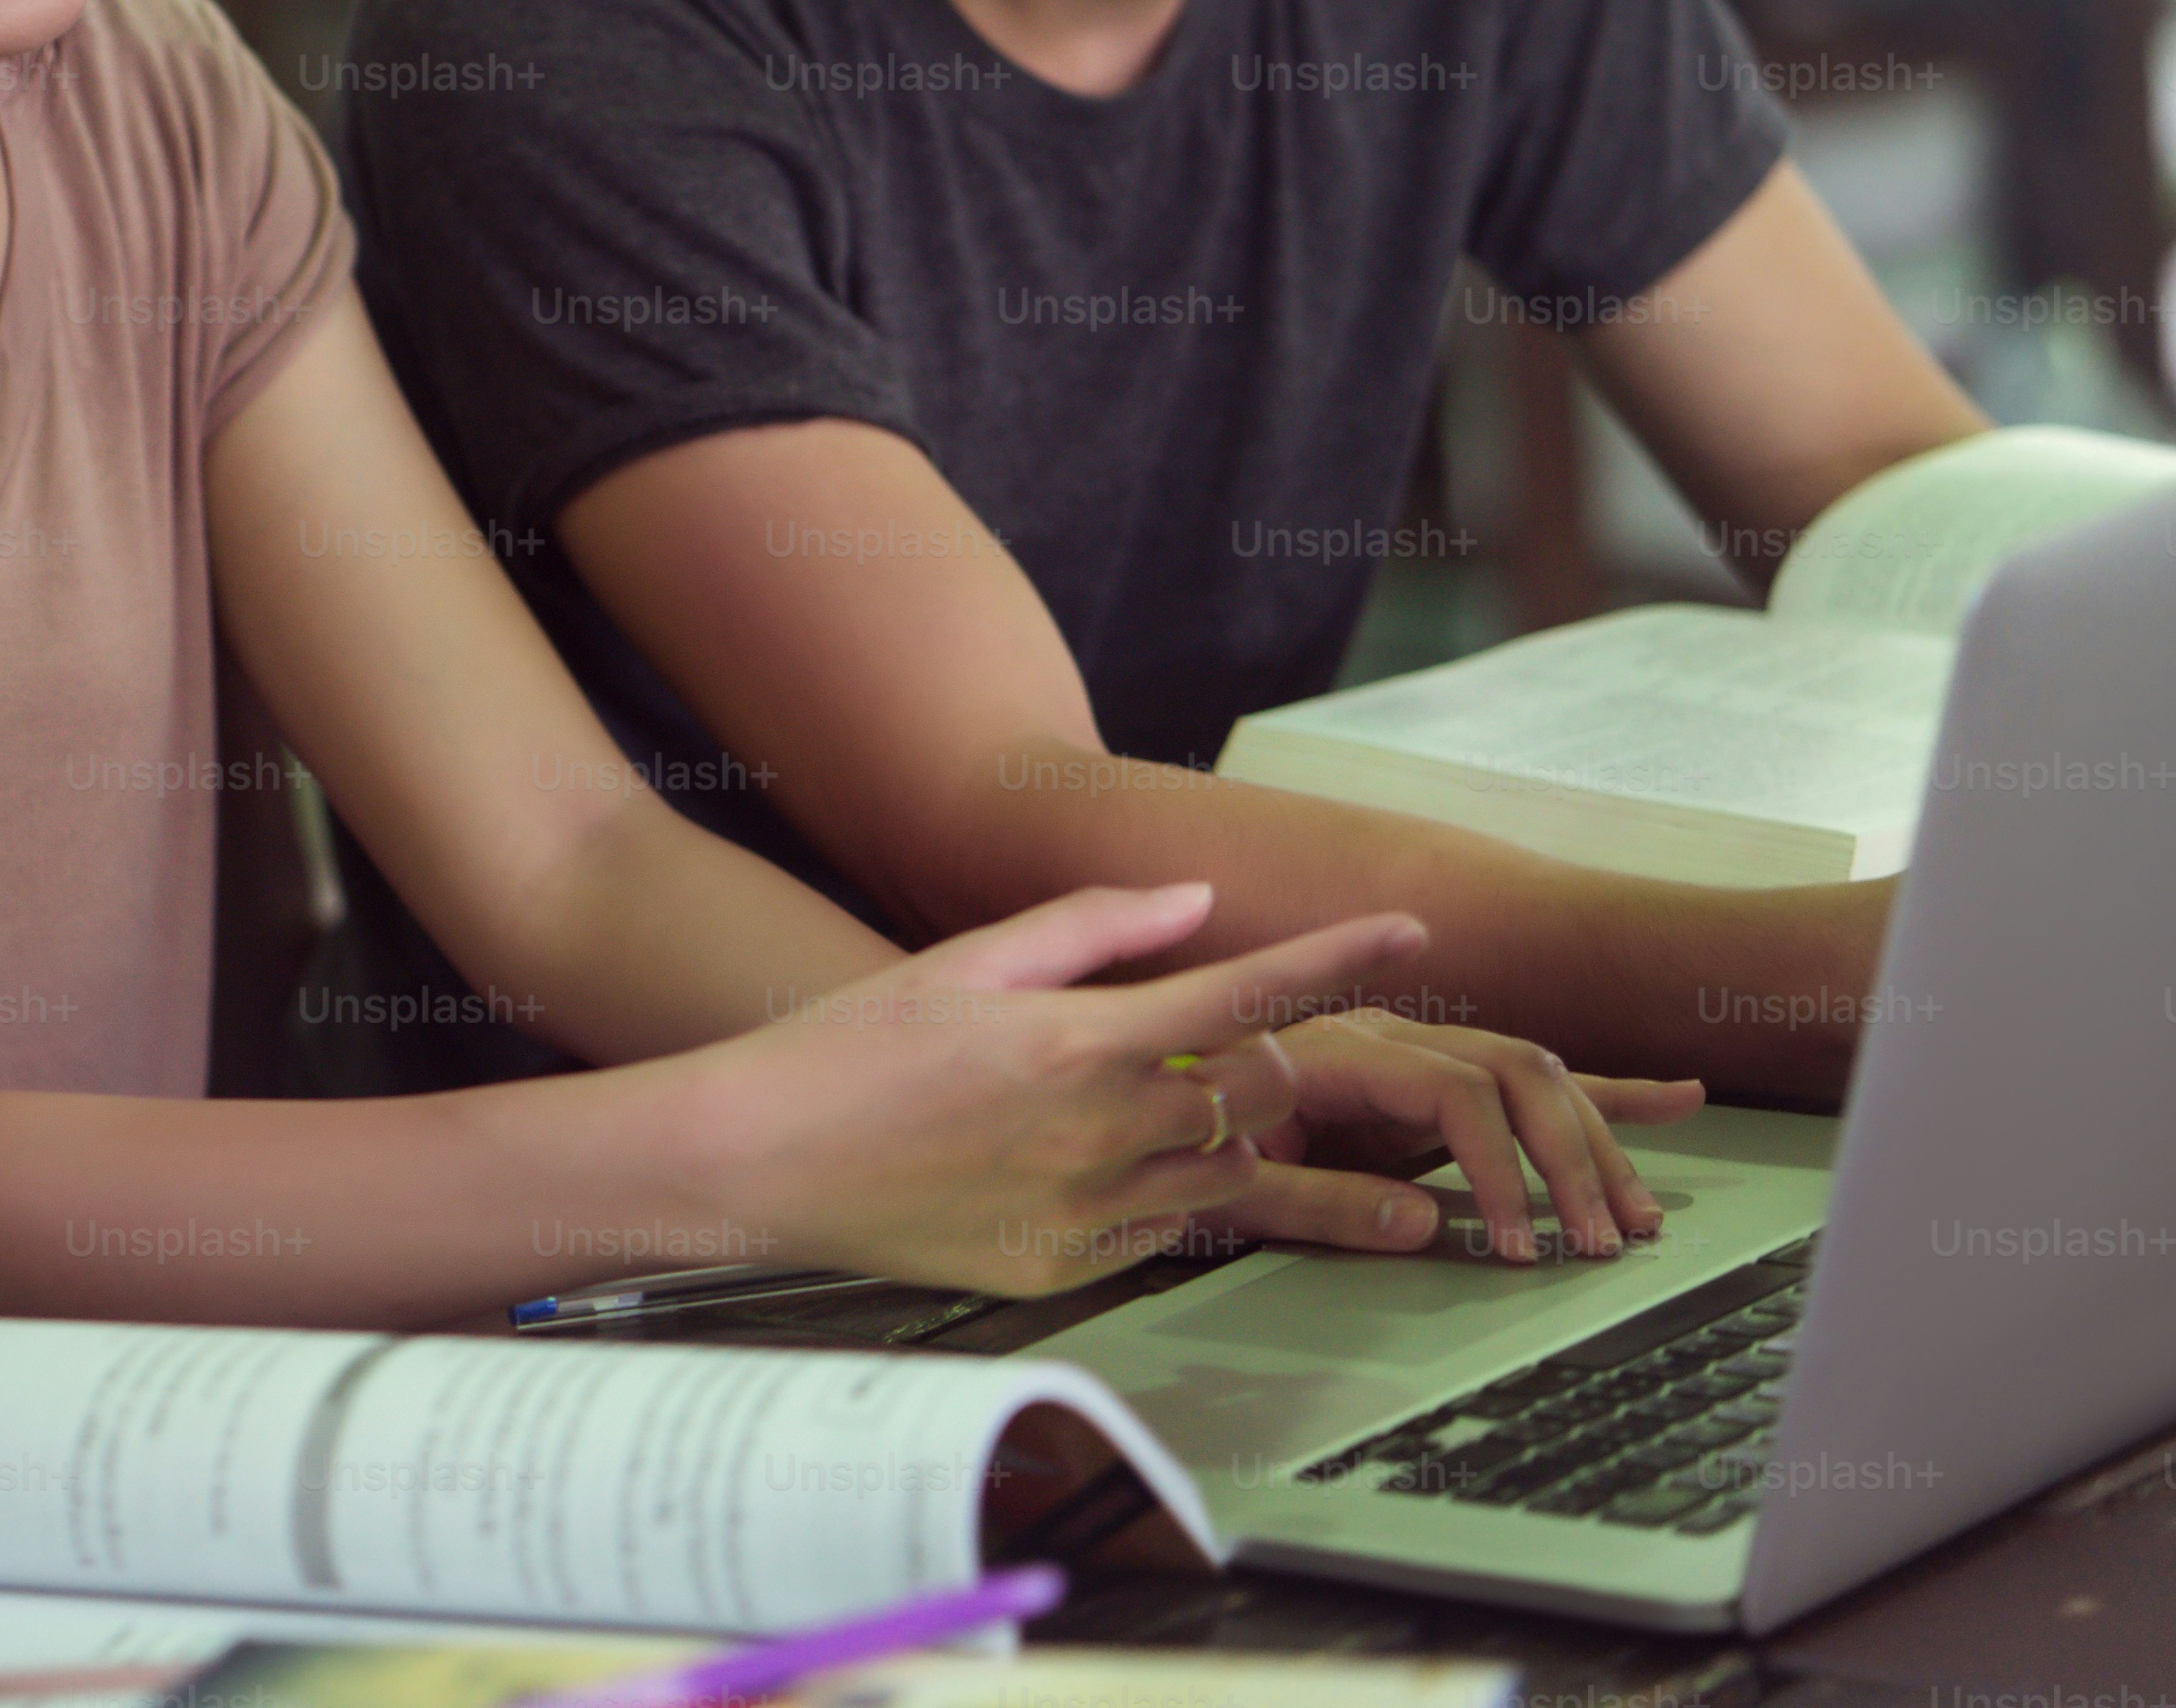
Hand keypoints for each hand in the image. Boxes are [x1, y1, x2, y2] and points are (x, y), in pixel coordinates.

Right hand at [681, 883, 1418, 1295]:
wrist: (762, 1161)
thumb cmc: (852, 1048)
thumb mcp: (966, 963)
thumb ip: (1092, 927)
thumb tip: (1198, 904)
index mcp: (1077, 1040)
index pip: (1247, 992)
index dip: (1342, 956)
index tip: (1413, 932)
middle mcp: (1097, 1130)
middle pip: (1261, 1094)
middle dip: (1280, 1065)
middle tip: (1266, 1047)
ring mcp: (1086, 1212)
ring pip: (1231, 1174)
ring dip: (1240, 1142)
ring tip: (1224, 1134)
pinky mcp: (1067, 1271)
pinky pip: (1166, 1234)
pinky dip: (1174, 1198)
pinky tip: (1127, 1176)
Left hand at [1209, 1009, 1703, 1266]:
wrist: (1144, 1098)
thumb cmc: (1177, 1142)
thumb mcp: (1232, 1185)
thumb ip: (1323, 1203)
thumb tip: (1425, 1225)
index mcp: (1337, 1051)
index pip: (1453, 1092)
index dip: (1494, 1166)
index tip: (1513, 1244)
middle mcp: (1388, 1036)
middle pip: (1513, 1075)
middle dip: (1569, 1160)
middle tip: (1598, 1242)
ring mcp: (1416, 1050)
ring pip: (1534, 1076)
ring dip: (1596, 1143)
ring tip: (1638, 1212)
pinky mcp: (1433, 1075)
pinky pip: (1528, 1078)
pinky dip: (1604, 1092)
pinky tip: (1675, 1100)